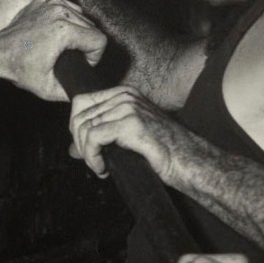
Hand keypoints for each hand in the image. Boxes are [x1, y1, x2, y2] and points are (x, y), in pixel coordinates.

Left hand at [0, 0, 105, 100]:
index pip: (99, 40)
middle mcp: (59, 10)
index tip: (82, 63)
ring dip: (76, 30)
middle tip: (70, 56)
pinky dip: (65, 18)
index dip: (94, 56)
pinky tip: (53, 30)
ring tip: (62, 44)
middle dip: (85, 44)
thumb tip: (89, 94)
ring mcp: (51, 1)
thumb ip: (73, 92)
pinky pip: (67, 7)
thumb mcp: (48, 88)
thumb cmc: (18, 69)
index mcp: (64, 29)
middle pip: (92, 28)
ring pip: (81, 16)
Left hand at [68, 86, 196, 182]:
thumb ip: (100, 137)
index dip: (76, 128)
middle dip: (80, 143)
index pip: (81, 102)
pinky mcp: (131, 124)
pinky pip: (93, 139)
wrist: (191, 162)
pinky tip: (103, 169)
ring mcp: (129, 108)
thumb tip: (72, 149)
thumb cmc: (164, 152)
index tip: (86, 148)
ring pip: (84, 128)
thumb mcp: (127, 139)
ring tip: (100, 167)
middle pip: (79, 116)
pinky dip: (92, 158)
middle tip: (93, 161)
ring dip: (87, 154)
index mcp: (124, 94)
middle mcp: (125, 96)